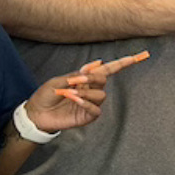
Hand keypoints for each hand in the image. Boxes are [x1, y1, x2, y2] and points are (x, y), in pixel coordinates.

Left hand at [24, 49, 146, 132]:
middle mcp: (90, 90)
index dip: (122, 64)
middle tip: (77, 80)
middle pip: (104, 80)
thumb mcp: (59, 80)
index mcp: (85, 79)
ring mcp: (90, 104)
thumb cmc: (45, 96)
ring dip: (86, 93)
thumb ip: (78, 74)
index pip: (107, 70)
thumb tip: (97, 63)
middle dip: (93, 78)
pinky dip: (86, 104)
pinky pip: (95, 110)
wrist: (36, 114)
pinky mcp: (87, 117)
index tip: (137, 57)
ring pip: (100, 95)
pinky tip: (74, 101)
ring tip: (70, 94)